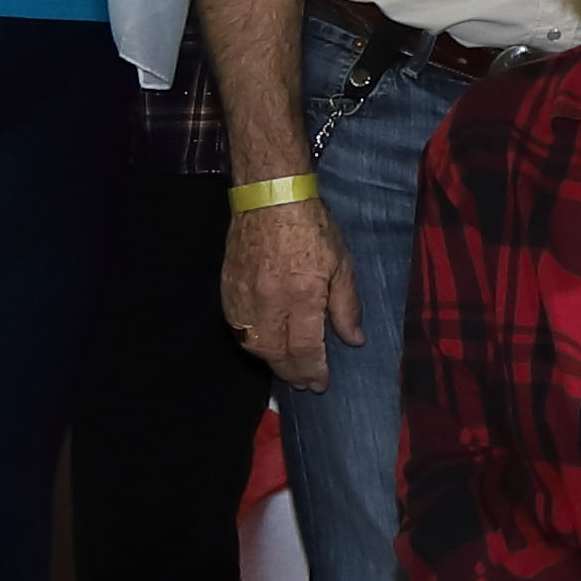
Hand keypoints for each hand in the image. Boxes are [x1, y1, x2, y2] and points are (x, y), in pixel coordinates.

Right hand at [225, 194, 351, 387]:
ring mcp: (243, 296)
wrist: (270, 196)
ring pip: (253, 345)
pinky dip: (252, 342)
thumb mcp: (342, 264)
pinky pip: (237, 327)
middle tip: (305, 383)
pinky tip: (266, 344)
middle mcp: (268, 302)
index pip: (305, 348)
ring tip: (288, 368)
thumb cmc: (312, 227)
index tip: (321, 384)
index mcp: (301, 295)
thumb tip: (353, 340)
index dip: (314, 371)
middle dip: (292, 373)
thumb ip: (346, 306)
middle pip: (276, 354)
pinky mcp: (227, 288)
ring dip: (271, 362)